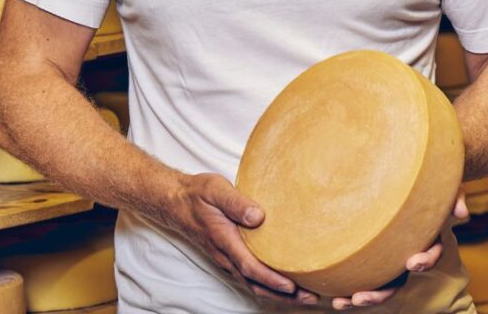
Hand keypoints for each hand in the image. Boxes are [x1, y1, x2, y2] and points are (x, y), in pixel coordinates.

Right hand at [166, 173, 319, 305]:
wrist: (175, 202)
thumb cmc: (197, 194)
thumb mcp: (215, 189)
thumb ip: (236, 202)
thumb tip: (258, 216)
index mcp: (224, 239)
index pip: (249, 266)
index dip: (271, 279)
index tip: (292, 286)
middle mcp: (225, 255)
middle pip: (256, 284)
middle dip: (284, 295)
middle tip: (311, 297)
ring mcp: (226, 260)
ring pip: (253, 284)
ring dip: (278, 294)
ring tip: (304, 295)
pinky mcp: (228, 258)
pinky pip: (249, 278)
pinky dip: (267, 286)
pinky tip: (282, 284)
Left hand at [330, 190, 469, 309]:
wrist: (406, 173)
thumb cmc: (426, 179)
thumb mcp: (445, 185)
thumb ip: (455, 197)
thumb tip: (461, 212)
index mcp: (428, 237)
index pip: (432, 253)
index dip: (426, 259)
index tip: (413, 263)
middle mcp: (410, 251)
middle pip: (400, 278)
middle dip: (383, 292)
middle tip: (361, 297)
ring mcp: (392, 256)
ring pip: (382, 283)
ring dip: (366, 296)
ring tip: (346, 301)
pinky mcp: (374, 254)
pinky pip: (365, 275)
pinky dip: (350, 289)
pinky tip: (336, 299)